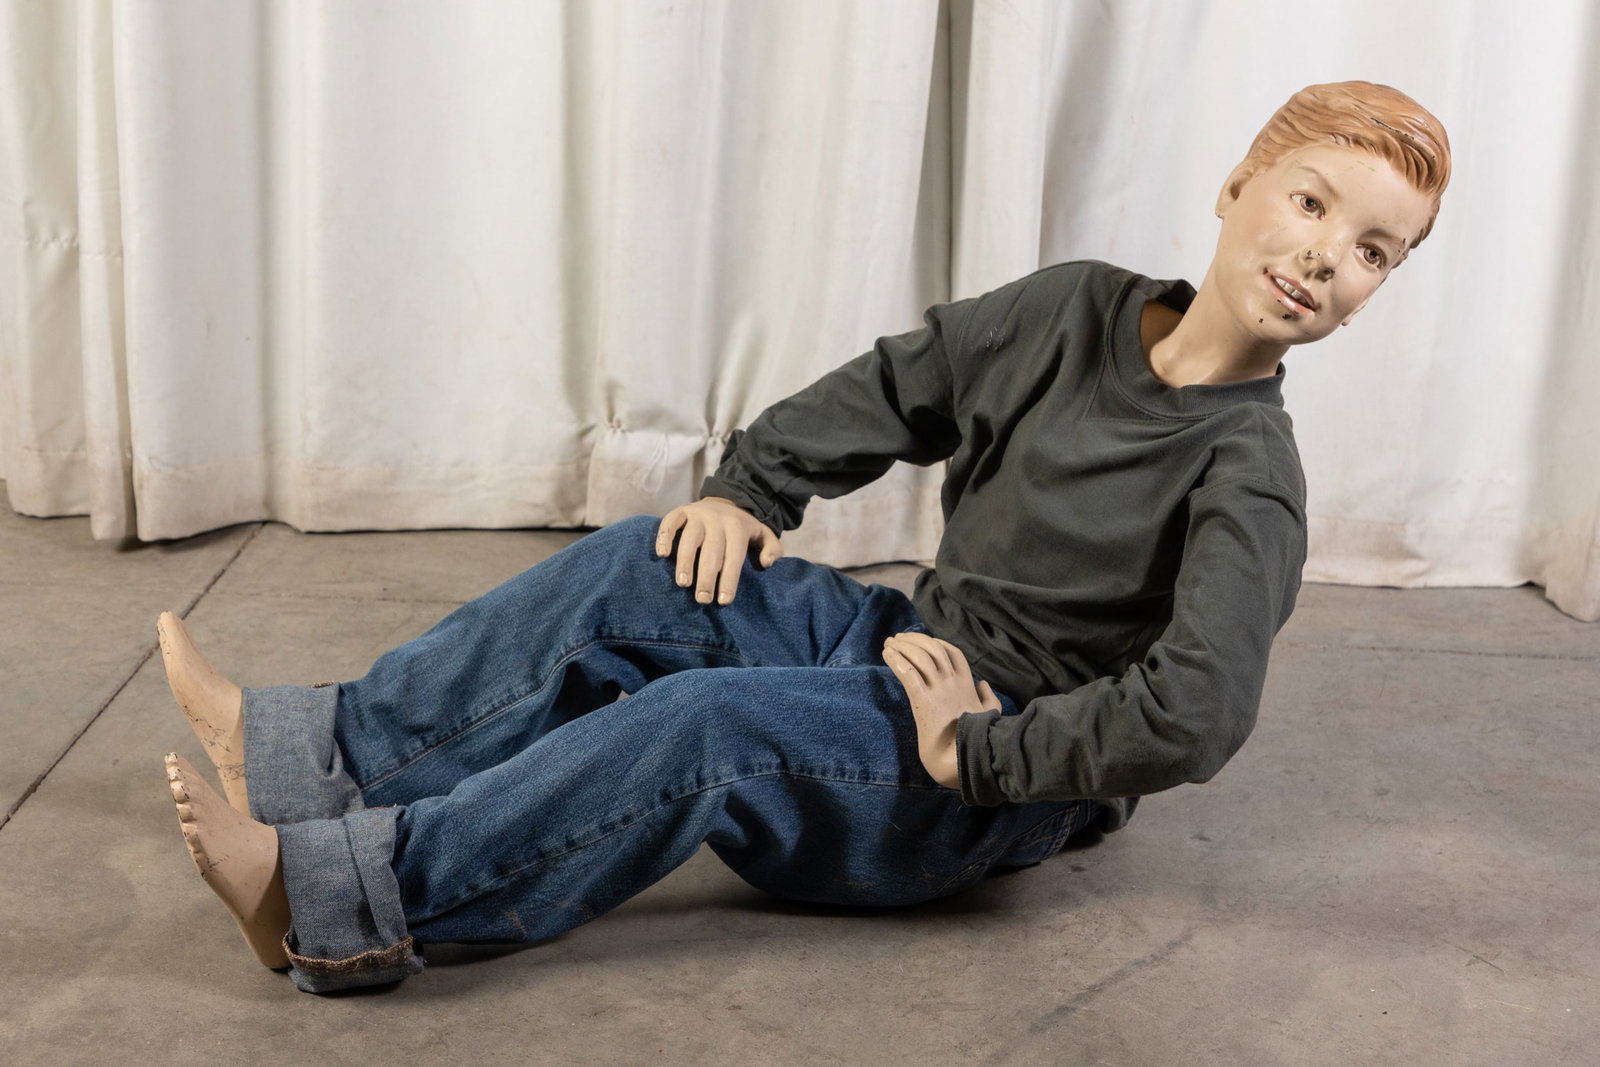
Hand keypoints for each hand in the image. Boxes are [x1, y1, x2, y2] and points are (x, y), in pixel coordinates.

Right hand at [655, 497, 783, 605]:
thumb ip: (773, 549)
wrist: (725, 500)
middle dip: (706, 577)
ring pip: (689, 539)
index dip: (729, 580)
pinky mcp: (682, 511)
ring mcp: (698, 515)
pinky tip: (661, 555)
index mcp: (738, 528)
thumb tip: (766, 563)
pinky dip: (664, 537)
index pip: (733, 557)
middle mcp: (717, 520)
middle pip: (711, 551)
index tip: (723, 601)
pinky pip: (670, 523)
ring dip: (685, 562)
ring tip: (683, 584)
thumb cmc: (742, 528)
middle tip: (702, 599)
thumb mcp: (764, 535)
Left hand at [882, 632, 1000, 789]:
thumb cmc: (974, 741)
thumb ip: (988, 698)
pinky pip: (908, 673)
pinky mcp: (923, 700)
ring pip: (919, 657)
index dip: (937, 643)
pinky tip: (887, 654)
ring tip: (889, 643)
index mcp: (967, 685)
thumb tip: (984, 683)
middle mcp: (953, 682)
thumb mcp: (989, 715)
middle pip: (933, 649)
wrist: (960, 759)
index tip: (923, 640)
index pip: (953, 653)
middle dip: (915, 639)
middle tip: (898, 638)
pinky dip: (896, 660)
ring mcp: (938, 690)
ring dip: (902, 646)